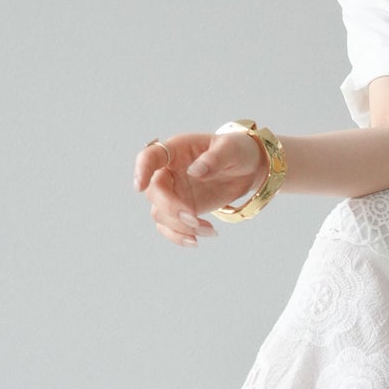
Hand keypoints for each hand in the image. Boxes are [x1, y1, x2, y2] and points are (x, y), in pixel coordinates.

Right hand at [132, 131, 267, 246]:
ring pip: (160, 214)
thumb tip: (195, 171)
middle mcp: (169, 171)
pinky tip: (198, 240)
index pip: (150, 156)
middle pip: (154, 192)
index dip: (141, 170)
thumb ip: (214, 159)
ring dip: (180, 227)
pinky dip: (180, 237)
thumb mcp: (231, 149)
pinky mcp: (181, 210)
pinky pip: (169, 227)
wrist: (248, 169)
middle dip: (171, 209)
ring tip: (208, 230)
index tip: (140, 186)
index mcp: (176, 150)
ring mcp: (173, 192)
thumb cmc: (237, 151)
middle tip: (195, 219)